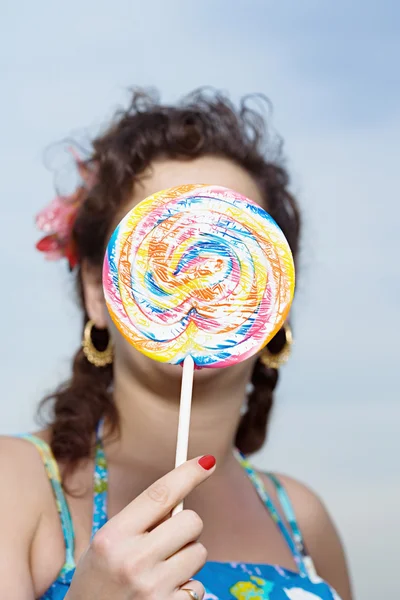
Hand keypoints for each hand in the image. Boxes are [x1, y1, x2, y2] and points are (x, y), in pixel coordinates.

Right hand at [66, 455, 215, 599]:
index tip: (207, 461)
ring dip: (186, 558)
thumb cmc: (99, 582)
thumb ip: (140, 522)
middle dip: (186, 527)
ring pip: (198, 552)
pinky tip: (164, 594)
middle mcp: (132, 561)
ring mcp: (152, 588)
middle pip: (190, 521)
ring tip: (160, 572)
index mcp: (113, 537)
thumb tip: (183, 494)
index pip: (159, 494)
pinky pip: (198, 586)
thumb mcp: (106, 546)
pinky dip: (187, 588)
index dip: (187, 474)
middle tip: (169, 540)